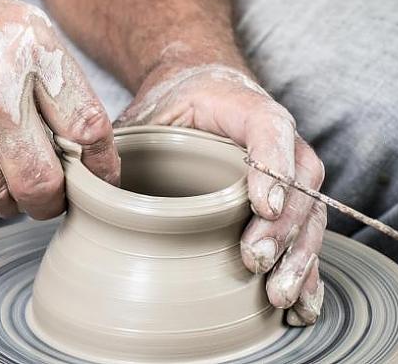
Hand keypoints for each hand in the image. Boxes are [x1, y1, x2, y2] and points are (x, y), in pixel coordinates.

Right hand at [0, 0, 119, 218]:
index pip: (88, 127)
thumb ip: (50, 79)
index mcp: (30, 48)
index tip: (99, 183)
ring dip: (6, 198)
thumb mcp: (9, 26)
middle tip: (48, 201)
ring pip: (1, 196)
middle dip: (52, 203)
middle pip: (46, 181)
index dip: (100, 166)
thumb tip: (86, 142)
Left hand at [115, 63, 326, 325]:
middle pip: (299, 181)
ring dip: (299, 258)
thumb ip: (122, 141)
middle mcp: (279, 139)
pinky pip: (306, 236)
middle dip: (282, 228)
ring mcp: (289, 172)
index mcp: (243, 108)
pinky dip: (307, 272)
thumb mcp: (145, 113)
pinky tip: (301, 307)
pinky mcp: (287, 203)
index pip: (269, 129)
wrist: (199, 91)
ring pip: (310, 213)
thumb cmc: (172, 105)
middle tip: (255, 262)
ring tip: (279, 296)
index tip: (260, 206)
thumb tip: (87, 185)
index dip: (271, 166)